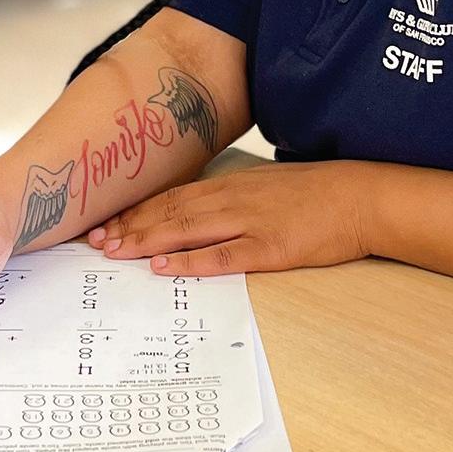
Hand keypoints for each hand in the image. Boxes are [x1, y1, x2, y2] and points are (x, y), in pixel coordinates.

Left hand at [86, 161, 371, 275]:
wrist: (359, 197)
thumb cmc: (315, 194)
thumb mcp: (266, 185)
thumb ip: (232, 196)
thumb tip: (200, 209)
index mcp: (231, 184)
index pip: (171, 196)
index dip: (135, 210)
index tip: (105, 221)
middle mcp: (232, 198)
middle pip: (169, 212)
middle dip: (128, 227)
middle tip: (93, 241)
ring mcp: (249, 222)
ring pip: (185, 230)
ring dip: (145, 241)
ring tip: (114, 251)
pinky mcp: (269, 247)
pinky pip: (222, 255)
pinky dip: (190, 261)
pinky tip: (165, 267)